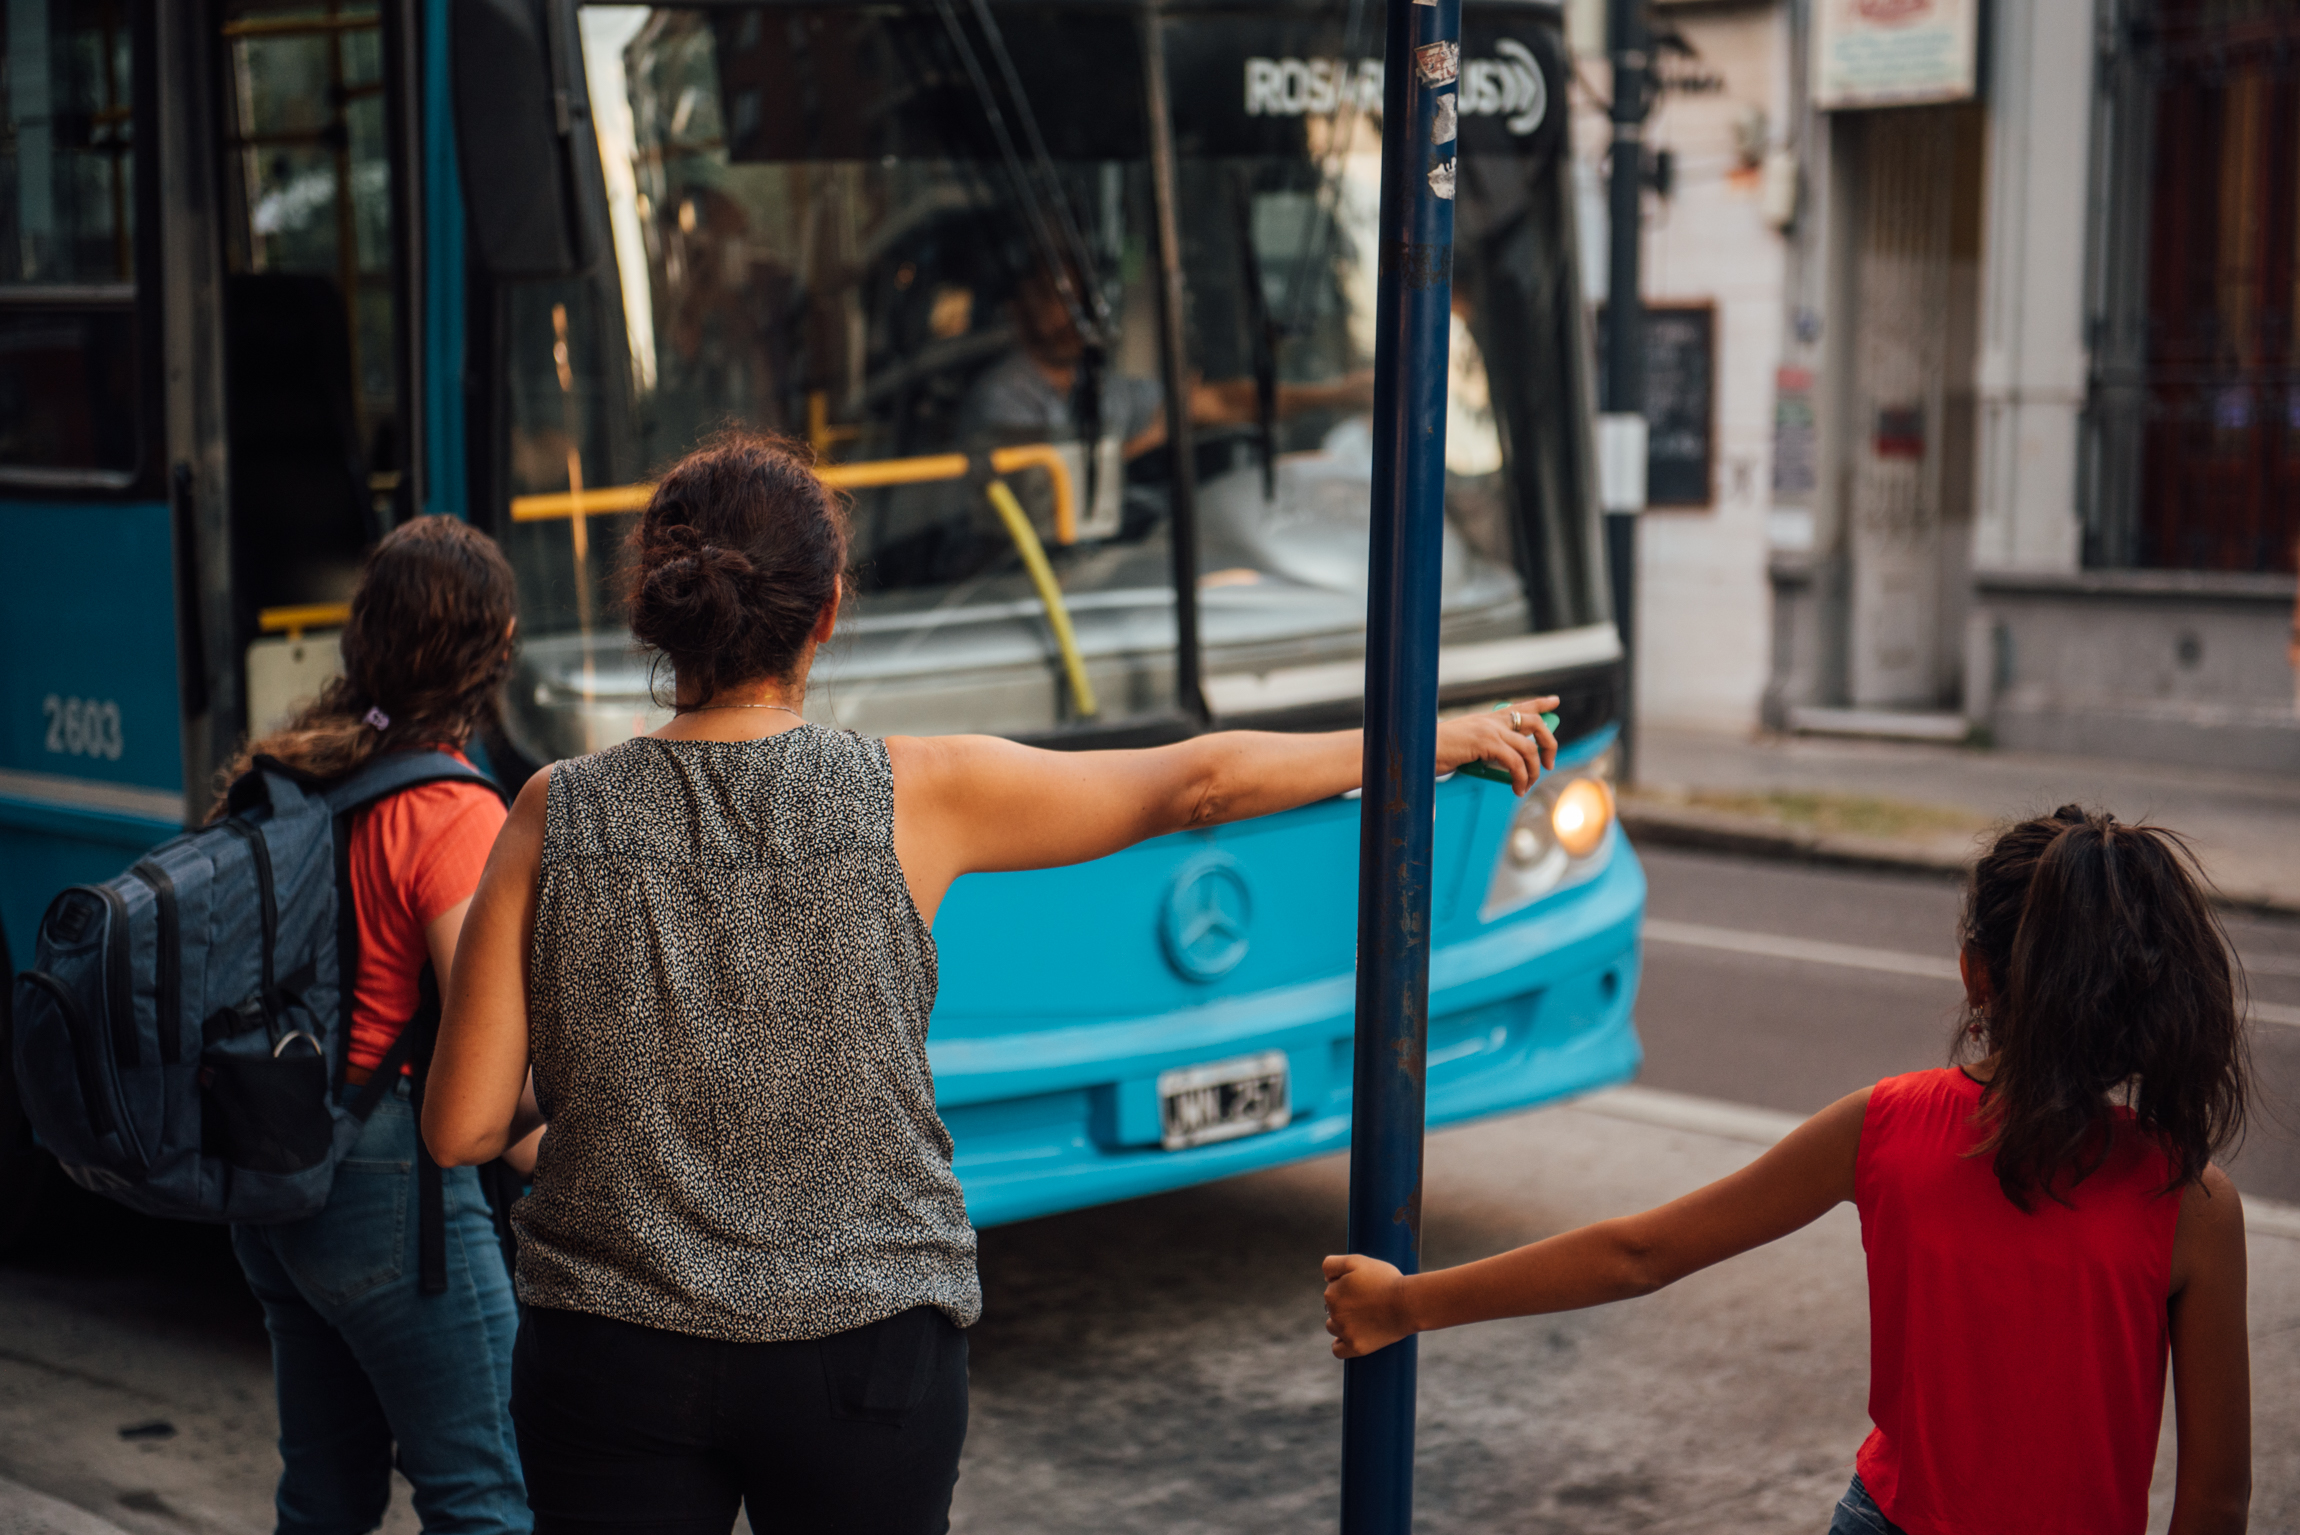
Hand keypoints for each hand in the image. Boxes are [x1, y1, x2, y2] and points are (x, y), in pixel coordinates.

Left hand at [1322, 1253, 1414, 1357]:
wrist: (1408, 1303)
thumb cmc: (1386, 1280)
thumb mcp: (1357, 1260)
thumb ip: (1332, 1264)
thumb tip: (1326, 1279)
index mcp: (1331, 1293)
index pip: (1332, 1290)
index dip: (1346, 1286)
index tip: (1362, 1287)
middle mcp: (1334, 1314)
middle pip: (1333, 1309)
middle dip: (1346, 1305)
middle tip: (1368, 1302)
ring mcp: (1345, 1332)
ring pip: (1334, 1327)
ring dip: (1343, 1323)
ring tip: (1364, 1318)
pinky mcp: (1356, 1347)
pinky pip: (1338, 1350)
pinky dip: (1341, 1344)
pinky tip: (1350, 1338)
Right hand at [1434, 696, 1557, 794]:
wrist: (1419, 750)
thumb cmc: (1438, 752)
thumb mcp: (1466, 746)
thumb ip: (1485, 749)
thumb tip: (1502, 767)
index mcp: (1486, 718)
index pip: (1519, 706)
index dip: (1540, 703)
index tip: (1555, 701)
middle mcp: (1491, 720)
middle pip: (1535, 723)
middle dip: (1549, 743)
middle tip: (1548, 763)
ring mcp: (1490, 729)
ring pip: (1529, 748)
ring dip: (1533, 771)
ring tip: (1526, 786)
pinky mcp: (1487, 743)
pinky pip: (1515, 762)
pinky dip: (1521, 778)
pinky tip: (1517, 789)